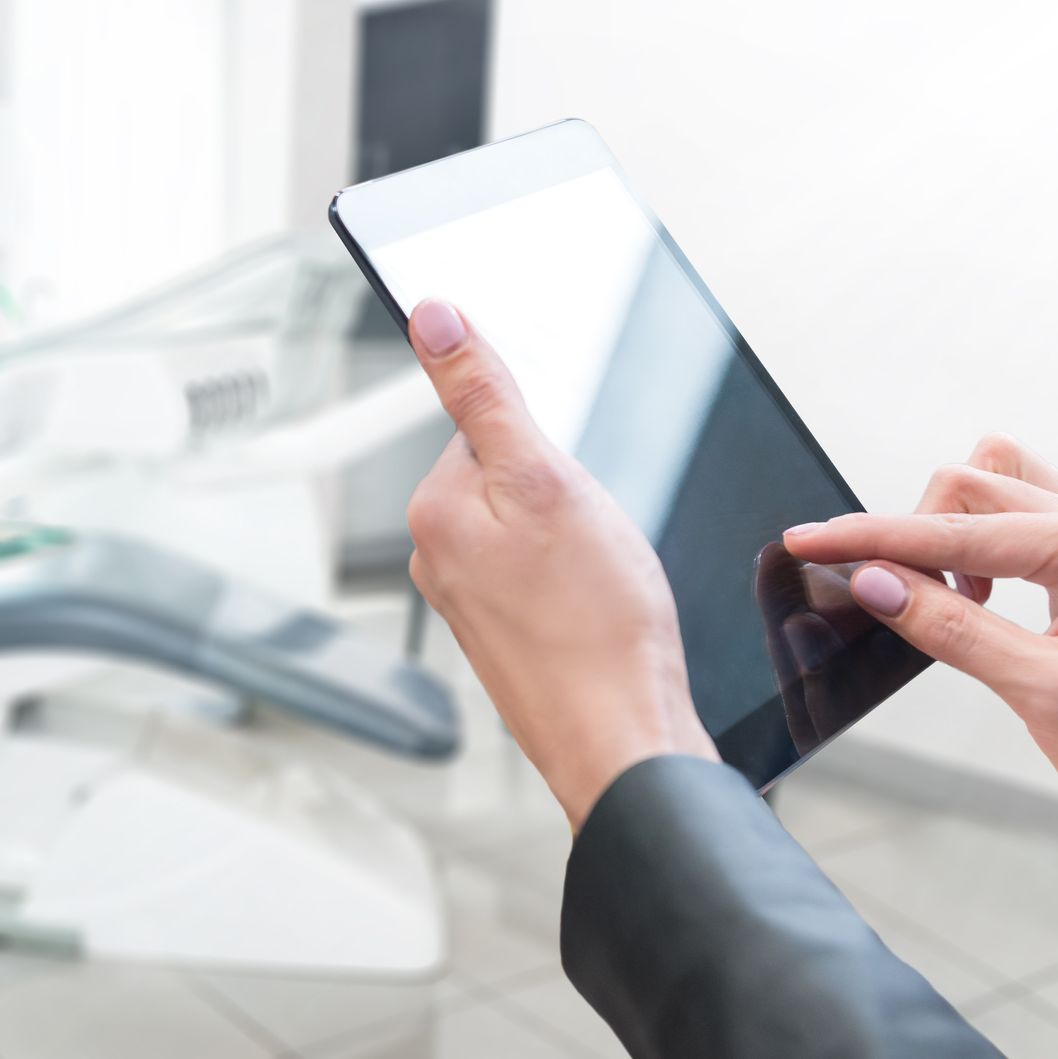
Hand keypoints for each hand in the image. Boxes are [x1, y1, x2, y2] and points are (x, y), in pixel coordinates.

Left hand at [403, 299, 716, 828]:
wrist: (624, 741)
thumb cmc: (597, 626)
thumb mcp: (546, 481)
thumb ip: (485, 394)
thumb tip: (433, 317)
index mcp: (434, 510)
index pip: (489, 423)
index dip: (550, 443)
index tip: (576, 486)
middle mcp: (437, 555)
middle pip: (513, 473)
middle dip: (565, 491)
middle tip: (596, 540)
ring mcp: (470, 600)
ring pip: (536, 525)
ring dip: (578, 538)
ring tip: (602, 581)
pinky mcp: (507, 634)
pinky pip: (547, 574)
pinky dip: (582, 581)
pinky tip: (602, 609)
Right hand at [782, 434, 1057, 847]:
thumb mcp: (1040, 694)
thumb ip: (952, 629)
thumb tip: (876, 582)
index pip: (956, 530)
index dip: (872, 537)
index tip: (807, 541)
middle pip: (969, 485)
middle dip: (910, 533)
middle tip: (887, 600)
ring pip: (994, 483)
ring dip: (948, 527)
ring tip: (945, 598)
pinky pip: (1016, 514)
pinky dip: (975, 540)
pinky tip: (974, 597)